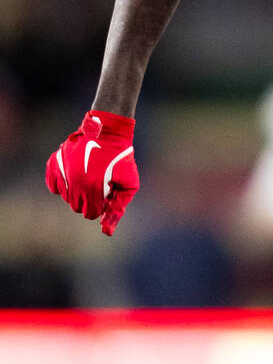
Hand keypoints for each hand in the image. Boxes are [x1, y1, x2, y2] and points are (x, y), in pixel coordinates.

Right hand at [45, 111, 138, 235]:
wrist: (107, 131)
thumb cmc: (122, 157)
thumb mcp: (129, 183)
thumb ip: (118, 207)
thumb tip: (106, 232)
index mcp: (93, 189)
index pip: (91, 214)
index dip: (102, 207)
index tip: (108, 195)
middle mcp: (75, 183)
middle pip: (77, 208)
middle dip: (90, 201)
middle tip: (100, 185)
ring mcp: (63, 174)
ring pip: (66, 198)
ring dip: (78, 193)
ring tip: (91, 176)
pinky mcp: (54, 165)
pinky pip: (53, 186)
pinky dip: (62, 185)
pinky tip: (75, 175)